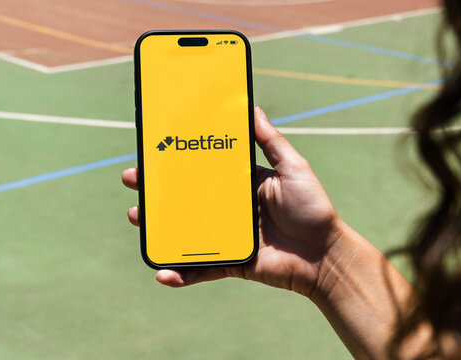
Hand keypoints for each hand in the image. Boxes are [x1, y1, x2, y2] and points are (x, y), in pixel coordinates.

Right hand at [122, 107, 340, 297]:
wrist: (326, 254)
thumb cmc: (313, 207)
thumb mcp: (292, 167)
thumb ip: (271, 141)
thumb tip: (252, 108)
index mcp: (241, 184)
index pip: (203, 169)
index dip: (179, 161)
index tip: (155, 150)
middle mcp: (230, 208)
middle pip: (186, 199)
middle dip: (157, 191)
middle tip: (134, 180)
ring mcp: (228, 236)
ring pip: (185, 232)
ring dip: (158, 227)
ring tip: (137, 216)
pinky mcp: (231, 262)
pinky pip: (201, 269)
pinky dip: (180, 273)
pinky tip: (161, 272)